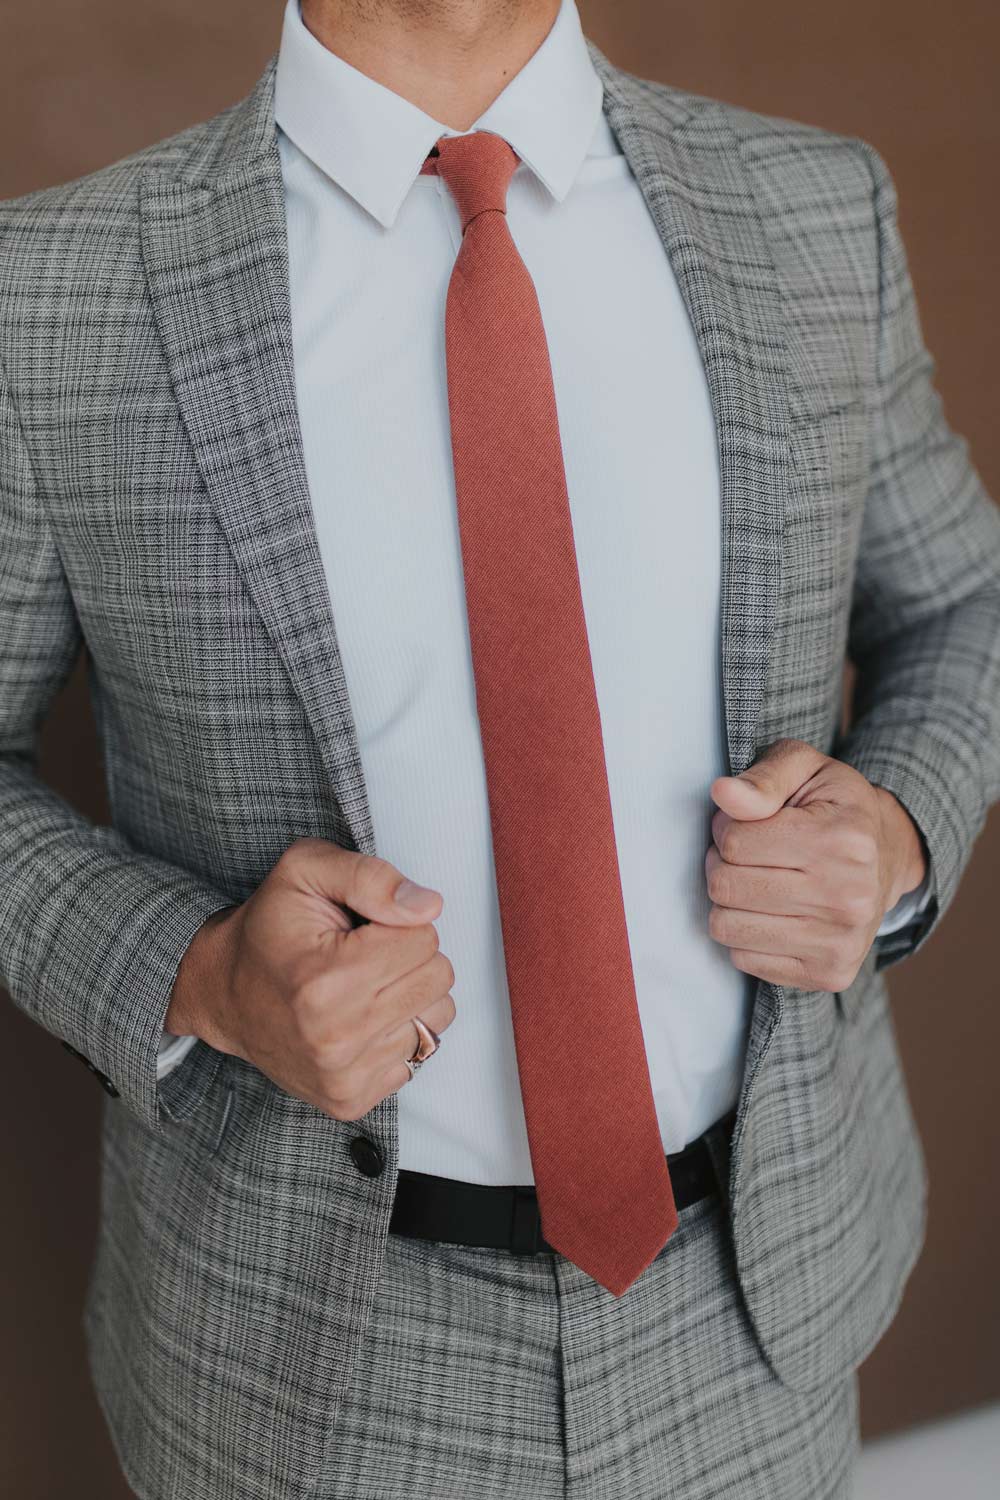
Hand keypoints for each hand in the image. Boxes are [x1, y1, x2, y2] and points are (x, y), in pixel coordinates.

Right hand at [166, 838, 455, 1120]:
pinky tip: (360, 1019)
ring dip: (409, 996)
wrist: (224, 993)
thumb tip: (427, 907)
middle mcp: (335, 1036)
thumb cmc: (266, 931)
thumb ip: (370, 878)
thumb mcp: (306, 871)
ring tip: (364, 987)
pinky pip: (420, 1054)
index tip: (362, 929)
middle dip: (409, 957)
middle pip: (437, 977)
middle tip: (364, 955)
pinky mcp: (350, 1099)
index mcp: (326, 979)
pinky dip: (397, 1032)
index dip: (398, 923)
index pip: (425, 938)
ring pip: (437, 1017)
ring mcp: (343, 1074)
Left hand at [705, 738, 927, 990]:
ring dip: (729, 901)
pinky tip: (772, 913)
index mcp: (843, 840)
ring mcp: (841, 942)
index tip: (750, 824)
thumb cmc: (833, 807)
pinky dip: (745, 934)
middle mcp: (848, 897)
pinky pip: (744, 959)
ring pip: (727, 927)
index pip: (734, 840)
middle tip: (748, 855)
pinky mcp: (829, 974)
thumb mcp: (805, 769)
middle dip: (722, 864)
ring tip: (757, 881)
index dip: (726, 827)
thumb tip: (722, 794)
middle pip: (725, 886)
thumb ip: (763, 778)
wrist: (887, 857)